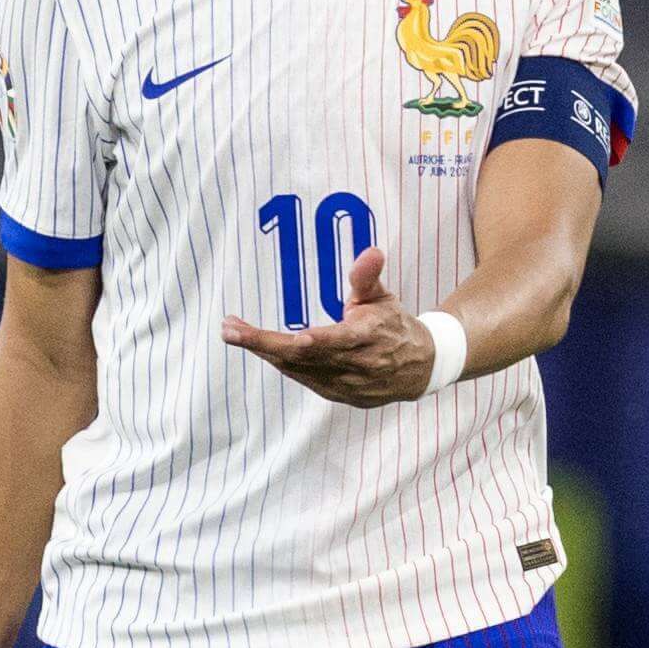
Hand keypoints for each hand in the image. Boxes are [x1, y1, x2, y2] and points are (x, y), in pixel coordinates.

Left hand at [221, 245, 441, 405]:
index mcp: (369, 339)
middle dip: (263, 343)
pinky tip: (262, 348)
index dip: (316, 342)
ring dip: (264, 351)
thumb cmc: (394, 326)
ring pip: (297, 370)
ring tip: (235, 332)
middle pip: (304, 358)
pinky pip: (303, 379)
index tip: (294, 336)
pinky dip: (281, 363)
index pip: (337, 341)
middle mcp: (357, 366)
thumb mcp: (383, 297)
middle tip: (229, 329)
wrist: (419, 368)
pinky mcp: (339, 396)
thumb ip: (368, 277)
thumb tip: (371, 251)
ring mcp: (347, 385)